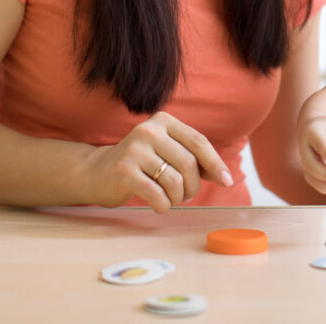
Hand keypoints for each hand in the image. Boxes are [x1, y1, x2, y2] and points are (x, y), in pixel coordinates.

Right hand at [84, 112, 233, 212]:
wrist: (97, 172)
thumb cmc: (142, 164)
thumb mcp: (167, 152)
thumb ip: (193, 159)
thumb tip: (224, 176)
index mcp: (163, 121)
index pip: (198, 142)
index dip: (216, 164)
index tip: (227, 182)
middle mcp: (148, 130)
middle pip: (189, 163)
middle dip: (193, 186)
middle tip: (187, 196)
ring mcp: (134, 150)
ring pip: (174, 181)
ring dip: (178, 198)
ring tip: (171, 199)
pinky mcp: (123, 171)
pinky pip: (156, 194)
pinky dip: (163, 205)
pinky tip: (159, 205)